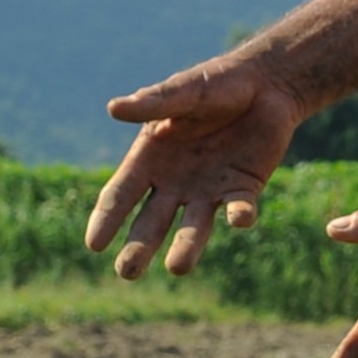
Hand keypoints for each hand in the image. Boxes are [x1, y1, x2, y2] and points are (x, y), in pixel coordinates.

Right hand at [88, 61, 303, 276]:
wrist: (263, 84)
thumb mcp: (182, 92)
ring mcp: (208, 190)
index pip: (120, 196)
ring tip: (177, 267)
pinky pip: (239, 208)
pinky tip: (239, 219)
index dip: (106, 219)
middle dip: (138, 248)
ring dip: (186, 247)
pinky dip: (240, 215)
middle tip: (127, 272)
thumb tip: (114, 108)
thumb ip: (153, 103)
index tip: (94, 244)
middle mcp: (174, 184)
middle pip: (151, 223)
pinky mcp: (243, 189)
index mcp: (149, 160)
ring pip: (193, 227)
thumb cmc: (213, 85)